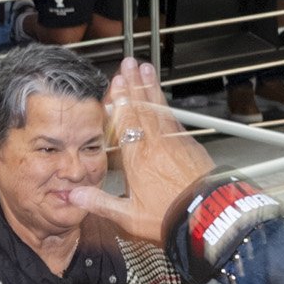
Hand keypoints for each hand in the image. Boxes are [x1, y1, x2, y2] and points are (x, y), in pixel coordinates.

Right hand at [66, 58, 214, 244]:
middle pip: (142, 110)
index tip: (116, 84)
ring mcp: (176, 143)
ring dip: (152, 89)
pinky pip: (174, 120)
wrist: (208, 217)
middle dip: (134, 85)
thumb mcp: (128, 216)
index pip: (125, 123)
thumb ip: (100, 202)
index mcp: (137, 160)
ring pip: (160, 110)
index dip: (119, 102)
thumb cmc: (170, 217)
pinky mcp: (191, 147)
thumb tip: (75, 195)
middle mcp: (156, 146)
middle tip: (129, 65)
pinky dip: (166, 106)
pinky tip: (164, 101)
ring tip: (147, 71)